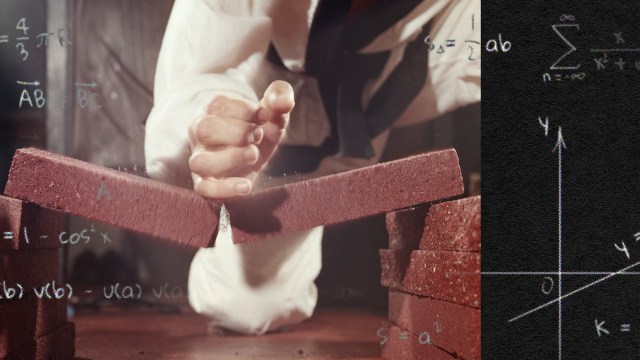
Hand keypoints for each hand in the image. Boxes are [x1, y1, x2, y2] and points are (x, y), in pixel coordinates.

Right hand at [188, 80, 293, 198]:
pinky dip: (225, 189)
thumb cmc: (258, 130)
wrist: (251, 158)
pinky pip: (204, 189)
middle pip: (204, 130)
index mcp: (213, 111)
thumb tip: (283, 101)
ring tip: (254, 155)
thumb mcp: (271, 112)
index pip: (218, 105)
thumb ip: (279, 98)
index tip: (264, 117)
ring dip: (230, 159)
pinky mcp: (205, 183)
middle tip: (258, 136)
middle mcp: (200, 134)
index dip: (245, 111)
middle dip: (237, 133)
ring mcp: (200, 160)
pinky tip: (247, 186)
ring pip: (200, 162)